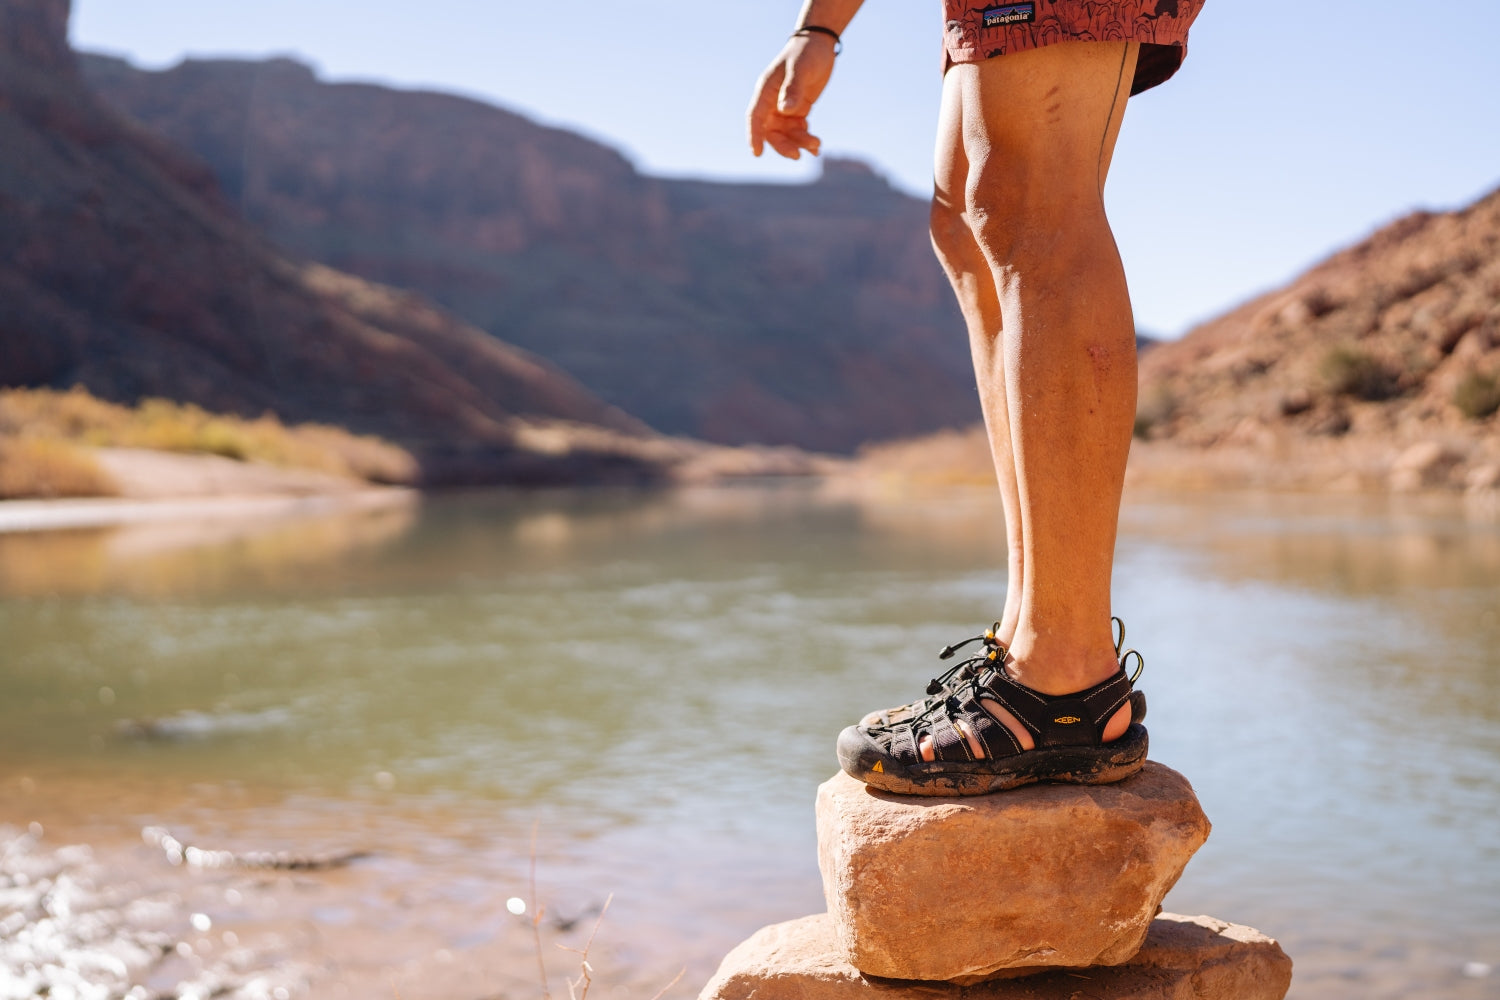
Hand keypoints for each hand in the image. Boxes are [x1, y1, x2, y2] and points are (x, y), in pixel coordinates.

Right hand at [746, 34, 835, 159]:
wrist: (819, 45)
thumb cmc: (807, 53)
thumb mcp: (801, 69)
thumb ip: (793, 89)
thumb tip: (785, 110)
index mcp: (766, 90)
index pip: (755, 117)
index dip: (754, 135)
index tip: (757, 153)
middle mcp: (772, 102)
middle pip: (771, 131)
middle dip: (783, 145)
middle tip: (798, 155)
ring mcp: (784, 108)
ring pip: (786, 134)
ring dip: (798, 143)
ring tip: (816, 145)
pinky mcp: (797, 111)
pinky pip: (798, 131)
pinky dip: (806, 140)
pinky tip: (817, 146)